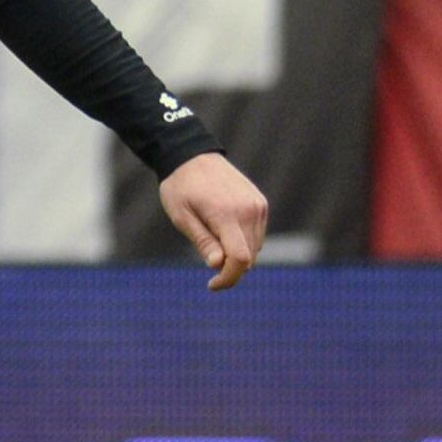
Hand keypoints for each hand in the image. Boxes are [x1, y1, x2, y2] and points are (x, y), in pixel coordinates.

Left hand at [161, 151, 268, 290]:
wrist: (192, 156)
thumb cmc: (180, 187)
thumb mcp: (181, 216)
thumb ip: (203, 241)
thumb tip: (218, 265)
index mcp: (227, 215)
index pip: (239, 258)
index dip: (228, 278)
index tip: (212, 285)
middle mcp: (249, 211)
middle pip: (248, 257)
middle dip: (230, 267)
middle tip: (207, 258)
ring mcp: (258, 206)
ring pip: (255, 248)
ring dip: (237, 253)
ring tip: (212, 235)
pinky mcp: (261, 203)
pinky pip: (257, 234)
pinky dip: (244, 240)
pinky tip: (223, 229)